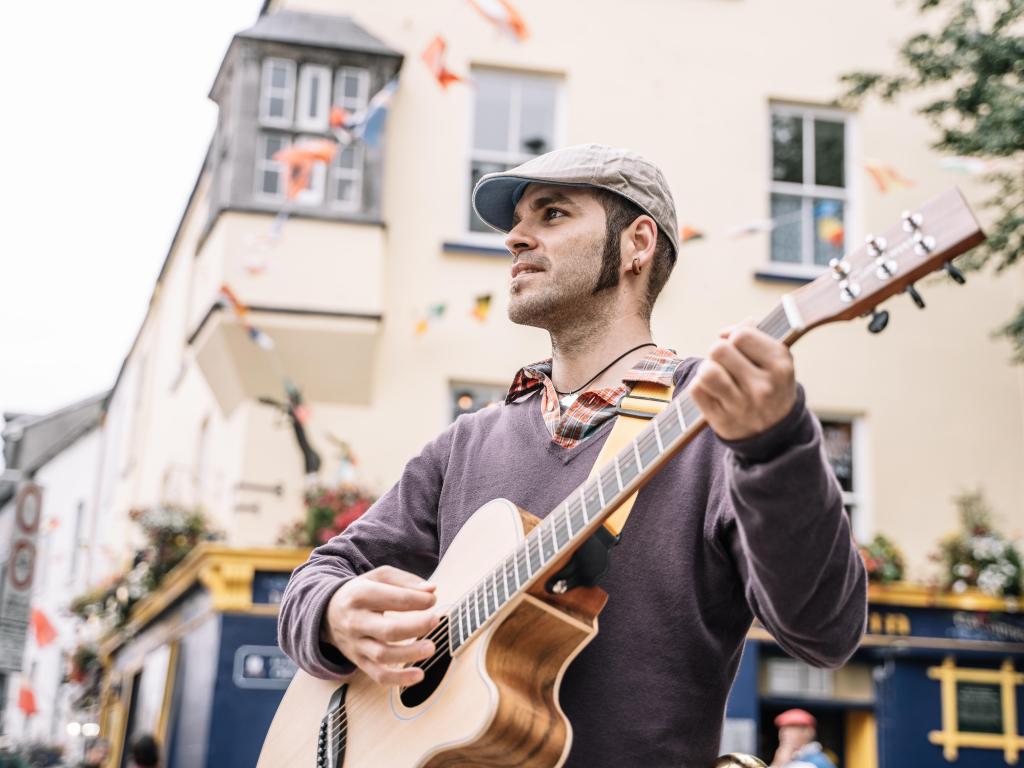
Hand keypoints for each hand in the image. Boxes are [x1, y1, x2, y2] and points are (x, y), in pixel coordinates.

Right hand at [321, 565, 440, 686]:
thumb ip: (405, 581)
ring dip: (410, 654)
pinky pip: (378, 675)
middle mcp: (356, 621)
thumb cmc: (361, 592)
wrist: (327, 613)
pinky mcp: (359, 661)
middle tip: (435, 620)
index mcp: (360, 595)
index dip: (417, 600)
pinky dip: (399, 679)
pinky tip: (419, 675)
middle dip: (415, 627)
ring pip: (383, 655)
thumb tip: (432, 590)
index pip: (392, 598)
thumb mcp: (378, 577)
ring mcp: (356, 644)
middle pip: (388, 630)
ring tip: (431, 647)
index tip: (432, 599)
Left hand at [689, 321, 796, 441]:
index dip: (733, 336)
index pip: (741, 335)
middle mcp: (764, 387)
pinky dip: (700, 387)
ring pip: (707, 371)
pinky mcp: (722, 421)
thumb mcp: (774, 362)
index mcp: (780, 365)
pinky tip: (712, 392)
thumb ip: (755, 338)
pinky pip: (696, 390)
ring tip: (716, 376)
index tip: (737, 346)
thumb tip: (731, 329)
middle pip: (719, 350)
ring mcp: (742, 406)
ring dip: (706, 370)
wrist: (775, 435)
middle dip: (718, 352)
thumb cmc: (770, 387)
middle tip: (726, 364)